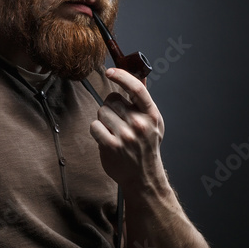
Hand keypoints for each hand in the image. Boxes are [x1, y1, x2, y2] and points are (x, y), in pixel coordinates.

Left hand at [90, 67, 164, 188]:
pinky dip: (97, 131)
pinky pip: (94, 126)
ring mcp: (125, 135)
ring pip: (101, 112)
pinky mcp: (111, 146)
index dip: (122, 76)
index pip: (136, 88)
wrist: (143, 176)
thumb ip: (144, 100)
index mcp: (151, 114)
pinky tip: (106, 138)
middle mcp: (140, 124)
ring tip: (114, 131)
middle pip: (112, 100)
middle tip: (118, 121)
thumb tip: (140, 76)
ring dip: (103, 120)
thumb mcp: (153, 122)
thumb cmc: (147, 146)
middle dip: (111, 108)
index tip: (110, 71)